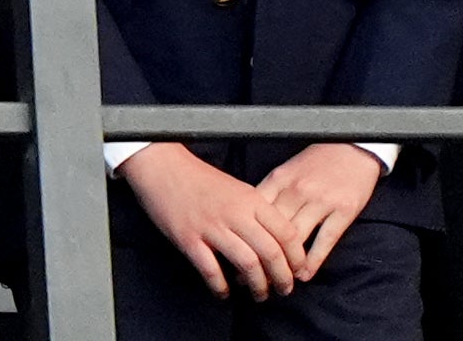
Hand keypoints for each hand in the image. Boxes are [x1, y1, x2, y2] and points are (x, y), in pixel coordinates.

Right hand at [118, 142, 305, 300]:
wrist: (163, 167)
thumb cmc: (200, 179)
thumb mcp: (237, 189)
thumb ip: (256, 212)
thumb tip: (276, 241)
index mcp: (251, 199)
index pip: (286, 232)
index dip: (297, 257)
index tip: (298, 270)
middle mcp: (235, 213)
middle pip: (270, 252)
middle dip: (282, 278)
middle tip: (284, 289)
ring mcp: (211, 227)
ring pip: (246, 264)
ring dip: (257, 286)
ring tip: (260, 295)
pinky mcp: (188, 239)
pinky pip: (211, 271)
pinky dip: (221, 287)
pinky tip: (224, 293)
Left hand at [253, 143, 383, 279]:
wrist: (354, 147)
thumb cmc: (317, 161)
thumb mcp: (288, 170)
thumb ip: (270, 192)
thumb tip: (249, 220)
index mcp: (280, 179)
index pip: (256, 213)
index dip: (246, 237)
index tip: (237, 257)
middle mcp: (297, 190)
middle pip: (273, 229)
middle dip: (262, 255)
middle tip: (252, 279)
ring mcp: (321, 201)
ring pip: (297, 238)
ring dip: (286, 264)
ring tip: (278, 282)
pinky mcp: (343, 211)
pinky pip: (325, 240)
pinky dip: (313, 261)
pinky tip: (304, 275)